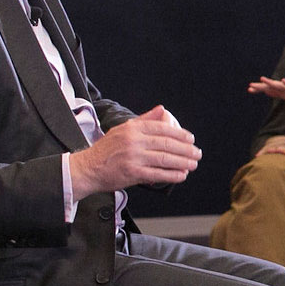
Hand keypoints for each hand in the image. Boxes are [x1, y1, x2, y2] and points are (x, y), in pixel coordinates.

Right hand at [70, 105, 199, 196]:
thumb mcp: (122, 129)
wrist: (87, 168)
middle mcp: (133, 141)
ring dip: (183, 162)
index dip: (180, 134)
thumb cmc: (106, 150)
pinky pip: (157, 174)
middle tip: (196, 153)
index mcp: (132, 128)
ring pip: (164, 159)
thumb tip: (162, 109)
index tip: (191, 139)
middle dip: (185, 149)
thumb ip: (144, 120)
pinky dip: (172, 175)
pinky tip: (181, 175)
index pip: (162, 128)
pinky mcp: (132, 173)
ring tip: (193, 164)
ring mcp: (133, 157)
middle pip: (166, 144)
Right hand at [256, 135, 284, 169]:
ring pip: (273, 147)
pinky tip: (257, 156)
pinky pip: (265, 149)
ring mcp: (276, 146)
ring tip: (267, 153)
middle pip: (283, 146)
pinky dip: (261, 152)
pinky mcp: (269, 147)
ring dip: (270, 149)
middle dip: (281, 148)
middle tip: (279, 150)